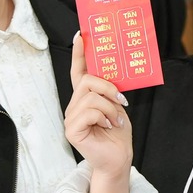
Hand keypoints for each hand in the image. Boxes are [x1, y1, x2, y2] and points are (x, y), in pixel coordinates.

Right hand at [63, 33, 132, 192]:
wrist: (118, 158)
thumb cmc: (117, 133)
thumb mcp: (117, 105)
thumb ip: (110, 90)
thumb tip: (111, 72)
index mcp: (85, 97)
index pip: (79, 71)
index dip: (79, 53)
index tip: (81, 34)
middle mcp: (74, 105)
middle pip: (87, 81)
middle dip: (108, 87)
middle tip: (121, 101)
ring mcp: (70, 117)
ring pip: (90, 96)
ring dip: (110, 106)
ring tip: (116, 119)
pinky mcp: (71, 130)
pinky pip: (89, 111)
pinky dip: (104, 116)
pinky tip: (108, 126)